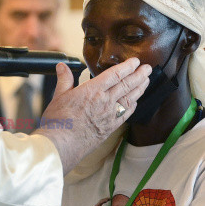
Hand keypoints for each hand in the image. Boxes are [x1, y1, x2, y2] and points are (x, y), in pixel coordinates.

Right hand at [35, 58, 151, 174]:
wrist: (62, 144)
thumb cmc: (58, 121)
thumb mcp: (59, 96)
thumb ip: (64, 79)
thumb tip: (62, 66)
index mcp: (92, 91)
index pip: (115, 75)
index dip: (127, 66)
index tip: (135, 61)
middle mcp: (105, 101)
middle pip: (127, 85)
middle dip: (139, 75)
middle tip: (148, 68)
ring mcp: (109, 115)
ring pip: (129, 98)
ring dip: (140, 88)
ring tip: (146, 81)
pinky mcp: (110, 127)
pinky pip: (126, 114)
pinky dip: (132, 106)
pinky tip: (135, 102)